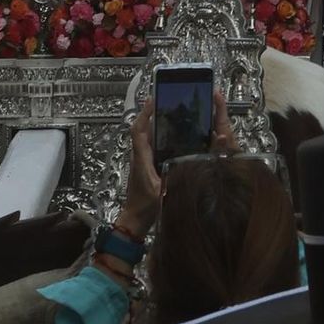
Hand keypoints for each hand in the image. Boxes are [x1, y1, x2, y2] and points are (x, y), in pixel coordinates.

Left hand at [116, 100, 162, 239]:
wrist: (134, 222)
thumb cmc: (145, 207)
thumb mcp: (161, 192)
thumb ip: (172, 178)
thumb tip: (188, 162)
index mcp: (141, 158)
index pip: (138, 130)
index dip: (144, 114)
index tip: (153, 100)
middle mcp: (139, 157)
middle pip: (143, 130)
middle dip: (153, 115)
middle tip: (169, 105)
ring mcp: (142, 162)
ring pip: (148, 139)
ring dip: (158, 127)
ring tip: (176, 118)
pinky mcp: (146, 168)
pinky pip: (152, 148)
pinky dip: (161, 140)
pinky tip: (176, 140)